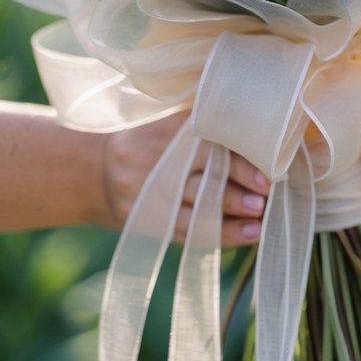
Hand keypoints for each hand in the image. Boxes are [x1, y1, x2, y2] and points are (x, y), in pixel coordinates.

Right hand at [102, 113, 267, 244]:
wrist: (93, 172)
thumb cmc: (146, 143)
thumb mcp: (168, 125)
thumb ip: (207, 127)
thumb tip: (262, 140)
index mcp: (168, 130)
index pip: (209, 143)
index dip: (239, 159)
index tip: (266, 173)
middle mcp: (158, 160)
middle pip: (203, 176)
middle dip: (237, 189)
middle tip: (266, 197)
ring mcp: (149, 193)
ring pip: (196, 207)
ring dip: (231, 215)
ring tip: (261, 220)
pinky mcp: (145, 220)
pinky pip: (187, 231)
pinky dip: (219, 234)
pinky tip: (247, 234)